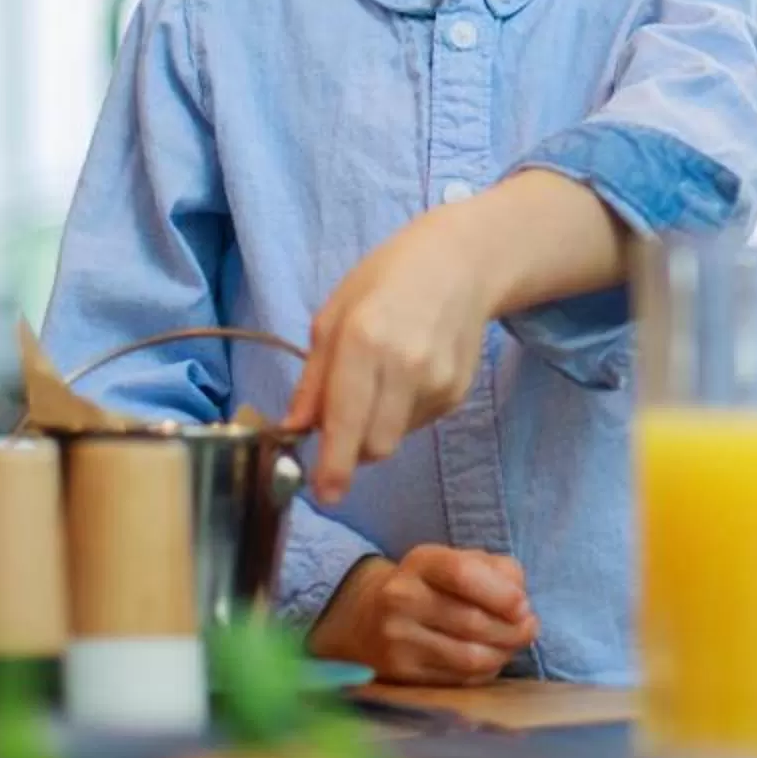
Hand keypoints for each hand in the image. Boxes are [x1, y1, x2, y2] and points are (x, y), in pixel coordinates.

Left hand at [285, 199, 503, 504]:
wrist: (462, 262)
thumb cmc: (386, 280)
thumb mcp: (333, 316)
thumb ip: (313, 379)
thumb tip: (294, 428)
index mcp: (364, 342)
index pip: (346, 422)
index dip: (334, 466)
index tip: (324, 495)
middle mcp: (405, 367)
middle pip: (374, 446)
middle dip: (351, 450)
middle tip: (339, 426)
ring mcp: (439, 382)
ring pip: (395, 438)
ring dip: (375, 428)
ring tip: (379, 382)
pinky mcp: (458, 392)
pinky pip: (417, 423)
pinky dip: (401, 413)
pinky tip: (407, 374)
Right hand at [307, 544, 538, 684]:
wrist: (366, 616)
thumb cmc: (429, 585)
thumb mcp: (456, 561)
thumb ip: (497, 571)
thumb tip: (521, 603)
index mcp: (421, 562)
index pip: (463, 574)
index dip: (501, 594)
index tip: (524, 605)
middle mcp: (402, 598)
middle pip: (471, 621)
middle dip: (512, 630)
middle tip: (529, 629)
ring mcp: (398, 639)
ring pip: (468, 656)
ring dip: (503, 653)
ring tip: (513, 645)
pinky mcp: (401, 673)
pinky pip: (458, 678)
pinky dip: (485, 671)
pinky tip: (491, 660)